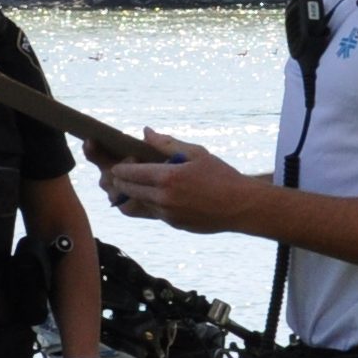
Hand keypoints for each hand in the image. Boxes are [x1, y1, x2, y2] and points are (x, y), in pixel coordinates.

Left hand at [96, 132, 257, 233]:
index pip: (131, 173)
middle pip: (129, 191)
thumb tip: (145, 132)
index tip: (116, 166)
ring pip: (138, 205)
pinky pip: (154, 214)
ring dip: (132, 195)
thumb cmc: (222, 175)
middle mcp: (164, 198)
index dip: (120, 169)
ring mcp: (168, 214)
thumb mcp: (196, 153)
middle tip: (118, 176)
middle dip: (120, 183)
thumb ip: (167, 143)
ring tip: (132, 187)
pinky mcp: (174, 224)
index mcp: (168, 177)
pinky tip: (155, 196)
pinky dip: (149, 204)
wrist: (241, 206)